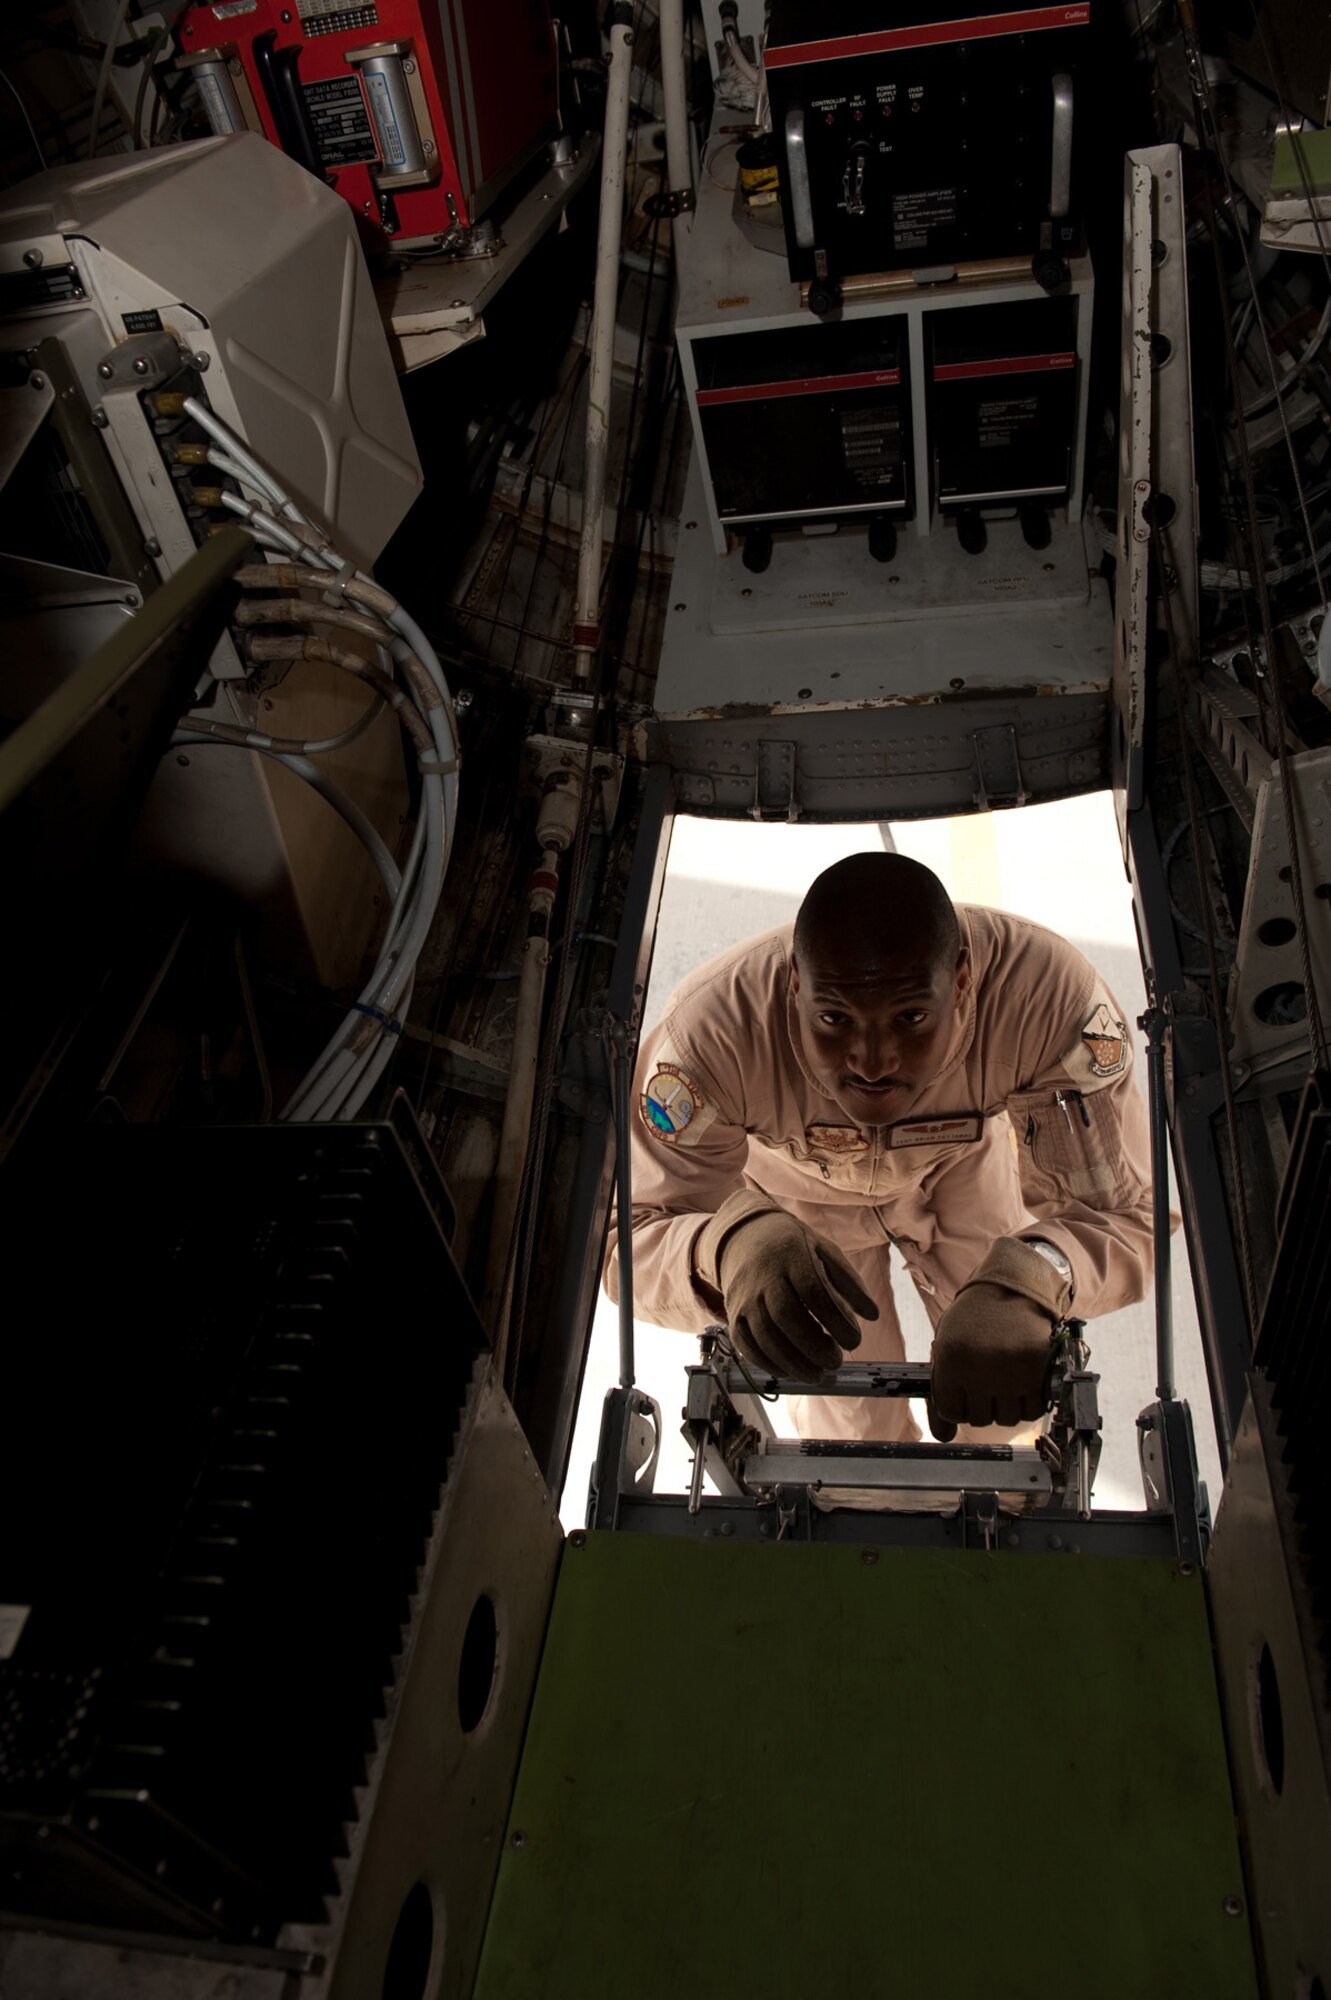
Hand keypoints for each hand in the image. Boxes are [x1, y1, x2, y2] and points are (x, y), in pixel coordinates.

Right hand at [696, 1193, 877, 1382]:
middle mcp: (764, 1277)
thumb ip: (850, 1282)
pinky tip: (791, 1372)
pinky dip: (768, 1364)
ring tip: (818, 1375)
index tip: (855, 1341)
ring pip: (764, 1336)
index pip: (814, 1292)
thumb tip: (872, 1315)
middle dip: (813, 1347)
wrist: (745, 1238)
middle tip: (836, 1362)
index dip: (836, 1320)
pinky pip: (746, 1345)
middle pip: (786, 1317)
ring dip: (792, 1362)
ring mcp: (745, 1298)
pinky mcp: (734, 1315)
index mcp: (792, 1256)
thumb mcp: (825, 1251)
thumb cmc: (794, 1248)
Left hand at [928, 1236, 1071, 1429]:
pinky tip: (1026, 1380)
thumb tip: (942, 1437)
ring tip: (1008, 1378)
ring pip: (1009, 1418)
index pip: (950, 1412)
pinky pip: (1035, 1409)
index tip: (966, 1390)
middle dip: (984, 1404)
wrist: (1014, 1286)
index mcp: (951, 1358)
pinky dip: (1031, 1402)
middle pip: (980, 1419)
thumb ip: (942, 1389)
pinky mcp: (1039, 1369)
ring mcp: (1011, 1369)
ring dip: (1009, 1405)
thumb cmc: (976, 1318)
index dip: (959, 1404)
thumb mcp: (947, 1344)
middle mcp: (979, 1366)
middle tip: (990, 1379)